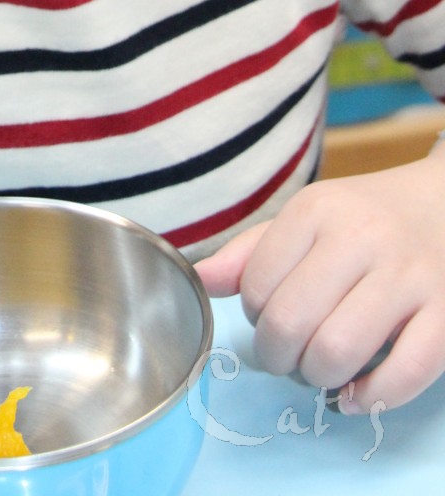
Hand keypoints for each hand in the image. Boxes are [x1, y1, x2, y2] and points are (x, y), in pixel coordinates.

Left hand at [195, 149, 444, 412]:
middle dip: (279, 357)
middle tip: (290, 357)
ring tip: (321, 370)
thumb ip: (252, 251)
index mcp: (317, 211)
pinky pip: (406, 372)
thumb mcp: (307, 217)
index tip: (271, 318)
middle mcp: (362, 238)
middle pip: (292, 322)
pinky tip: (357, 394)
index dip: (255, 317)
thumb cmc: (365, 218)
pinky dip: (373, 397)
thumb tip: (200, 281)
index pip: (257, 285)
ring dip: (319, 378)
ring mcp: (408, 276)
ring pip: (340, 349)